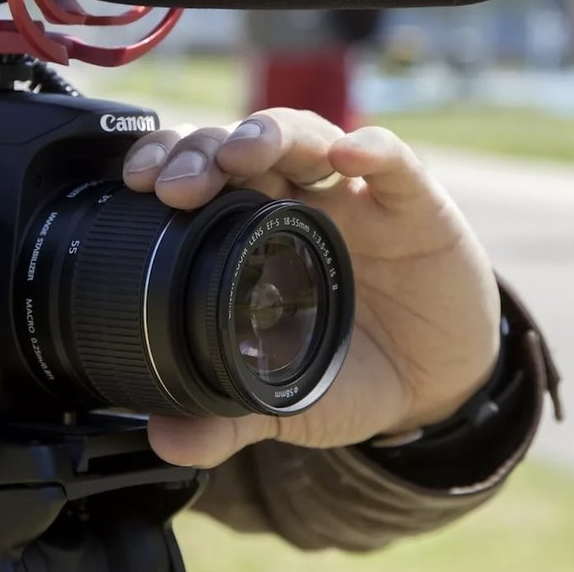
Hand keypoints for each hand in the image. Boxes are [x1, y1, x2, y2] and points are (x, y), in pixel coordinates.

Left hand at [122, 109, 499, 467]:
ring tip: (243, 154)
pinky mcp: (416, 202)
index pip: (199, 175)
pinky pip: (394, 161)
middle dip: (204, 151)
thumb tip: (165, 438)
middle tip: (177, 185)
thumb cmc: (351, 368)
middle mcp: (295, 197)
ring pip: (303, 136)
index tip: (137, 182)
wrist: (436, 383)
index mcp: (251, 229)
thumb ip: (228, 416)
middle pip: (240, 145)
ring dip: (268, 135)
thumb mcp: (287, 398)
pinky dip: (372, 149)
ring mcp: (353, 193)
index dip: (166, 163)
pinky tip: (351, 155)